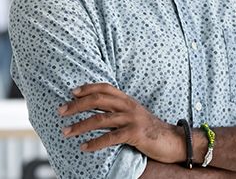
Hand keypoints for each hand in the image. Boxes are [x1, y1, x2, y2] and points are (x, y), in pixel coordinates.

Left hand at [59, 83, 184, 163]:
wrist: (175, 141)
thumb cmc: (151, 130)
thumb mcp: (135, 115)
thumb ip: (119, 111)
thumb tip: (97, 113)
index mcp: (128, 100)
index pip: (105, 88)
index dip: (87, 88)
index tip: (72, 93)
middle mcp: (129, 106)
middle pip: (98, 100)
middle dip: (76, 105)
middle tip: (61, 112)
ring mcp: (132, 119)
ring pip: (101, 120)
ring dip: (81, 126)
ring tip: (67, 132)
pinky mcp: (135, 134)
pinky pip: (111, 138)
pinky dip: (95, 143)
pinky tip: (84, 147)